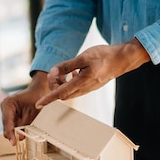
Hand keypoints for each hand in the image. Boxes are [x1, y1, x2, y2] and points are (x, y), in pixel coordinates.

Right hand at [0, 72, 49, 144]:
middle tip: (17, 143)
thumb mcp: (32, 112)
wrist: (37, 91)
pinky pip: (12, 124)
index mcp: (8, 103)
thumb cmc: (35, 98)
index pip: (7, 121)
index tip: (13, 143)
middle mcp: (4, 107)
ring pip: (8, 126)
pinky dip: (17, 128)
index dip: (10, 133)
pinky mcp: (10, 114)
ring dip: (15, 131)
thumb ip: (25, 125)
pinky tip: (23, 129)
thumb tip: (20, 138)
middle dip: (11, 134)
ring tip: (24, 134)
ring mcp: (6, 111)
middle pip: (6, 125)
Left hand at [36, 38, 150, 107]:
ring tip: (64, 71)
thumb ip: (67, 65)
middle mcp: (85, 88)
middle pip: (62, 94)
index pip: (60, 93)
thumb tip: (54, 72)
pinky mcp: (91, 86)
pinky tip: (74, 72)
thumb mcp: (83, 57)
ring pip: (69, 92)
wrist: (122, 59)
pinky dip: (69, 82)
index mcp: (82, 81)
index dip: (48, 99)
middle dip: (54, 85)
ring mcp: (88, 89)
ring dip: (62, 83)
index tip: (38, 104)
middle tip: (56, 71)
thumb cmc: (104, 56)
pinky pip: (76, 89)